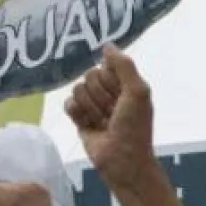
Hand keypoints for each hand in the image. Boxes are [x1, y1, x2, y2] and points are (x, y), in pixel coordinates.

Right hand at [65, 44, 155, 188]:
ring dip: (91, 107)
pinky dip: (77, 113)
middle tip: (112, 113)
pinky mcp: (79, 119)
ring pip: (77, 89)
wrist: (122, 159)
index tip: (121, 96)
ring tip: (103, 122)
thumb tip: (107, 46)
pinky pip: (68, 104)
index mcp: (123, 83)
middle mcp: (107, 91)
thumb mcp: (138, 91)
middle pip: (89, 76)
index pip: (105, 65)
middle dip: (101, 96)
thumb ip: (124, 65)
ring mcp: (92, 105)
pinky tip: (88, 124)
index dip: (111, 80)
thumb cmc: (134, 126)